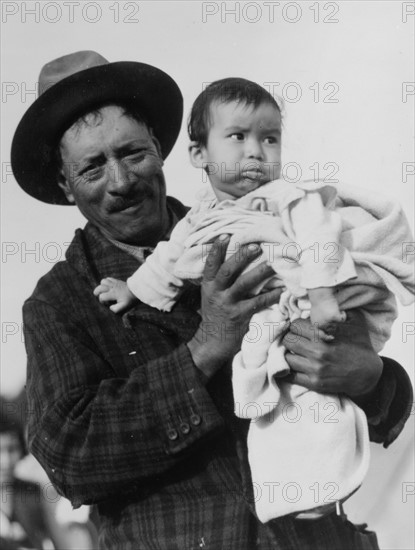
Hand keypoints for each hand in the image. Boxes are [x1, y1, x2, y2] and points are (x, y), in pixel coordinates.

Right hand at [93, 277, 137, 313]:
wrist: (137, 291)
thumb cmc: (130, 300)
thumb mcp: (124, 307)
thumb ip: (115, 309)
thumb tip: (109, 308)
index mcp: (113, 294)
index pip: (102, 296)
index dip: (101, 301)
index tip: (106, 303)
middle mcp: (112, 287)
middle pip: (99, 287)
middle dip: (97, 292)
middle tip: (99, 296)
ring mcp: (114, 283)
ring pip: (102, 281)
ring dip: (101, 286)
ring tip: (104, 291)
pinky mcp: (116, 281)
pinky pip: (108, 279)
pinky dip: (106, 282)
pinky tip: (108, 287)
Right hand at [187, 235, 281, 378]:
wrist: (212, 342)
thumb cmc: (215, 313)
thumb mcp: (210, 294)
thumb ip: (217, 278)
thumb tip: (231, 255)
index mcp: (208, 285)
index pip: (210, 264)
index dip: (217, 249)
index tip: (226, 235)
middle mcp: (216, 293)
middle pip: (227, 271)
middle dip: (241, 257)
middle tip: (256, 245)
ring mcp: (227, 305)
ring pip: (243, 284)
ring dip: (259, 272)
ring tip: (273, 263)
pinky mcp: (239, 316)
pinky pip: (256, 303)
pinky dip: (269, 295)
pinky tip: (280, 290)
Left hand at [282, 309, 382, 399]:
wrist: (369, 374)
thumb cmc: (360, 344)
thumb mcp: (354, 320)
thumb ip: (337, 308)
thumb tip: (322, 298)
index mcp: (325, 334)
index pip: (295, 325)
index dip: (297, 325)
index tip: (300, 329)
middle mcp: (318, 352)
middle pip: (287, 340)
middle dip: (291, 338)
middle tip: (296, 340)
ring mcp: (315, 369)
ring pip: (286, 358)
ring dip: (289, 354)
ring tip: (295, 353)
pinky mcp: (314, 383)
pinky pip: (290, 376)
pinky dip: (288, 370)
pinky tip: (294, 366)